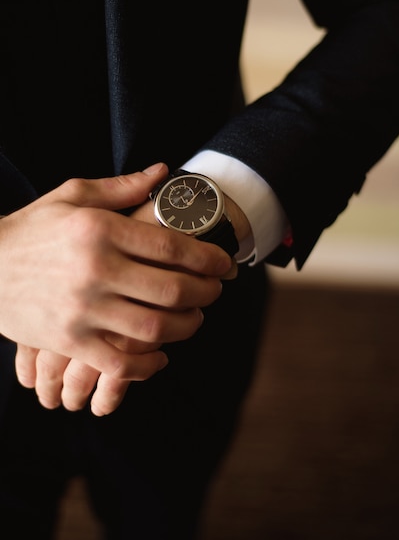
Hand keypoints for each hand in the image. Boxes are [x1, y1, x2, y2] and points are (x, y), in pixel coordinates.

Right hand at [0, 163, 233, 412]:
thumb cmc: (32, 229)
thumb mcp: (72, 195)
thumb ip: (122, 187)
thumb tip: (163, 173)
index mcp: (99, 230)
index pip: (171, 247)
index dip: (208, 258)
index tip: (225, 264)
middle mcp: (94, 270)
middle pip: (172, 290)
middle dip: (206, 293)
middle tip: (215, 292)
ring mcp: (81, 310)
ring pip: (153, 329)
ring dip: (186, 327)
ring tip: (194, 319)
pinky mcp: (68, 341)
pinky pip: (118, 363)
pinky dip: (147, 366)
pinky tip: (160, 356)